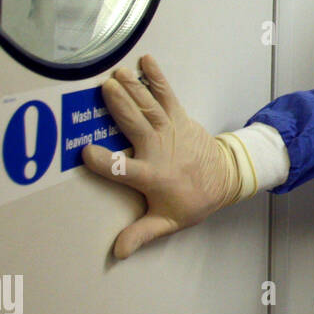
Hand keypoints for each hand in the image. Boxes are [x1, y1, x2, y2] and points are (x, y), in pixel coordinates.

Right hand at [82, 54, 240, 258]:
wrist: (227, 178)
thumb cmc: (192, 200)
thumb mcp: (167, 221)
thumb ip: (141, 234)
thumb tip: (117, 253)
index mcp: (153, 176)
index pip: (125, 170)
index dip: (106, 162)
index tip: (86, 153)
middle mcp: (160, 150)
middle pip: (137, 126)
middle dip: (122, 107)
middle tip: (104, 88)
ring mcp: (171, 131)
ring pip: (148, 107)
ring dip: (133, 89)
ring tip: (116, 74)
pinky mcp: (180, 118)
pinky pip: (167, 95)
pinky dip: (157, 78)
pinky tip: (146, 61)